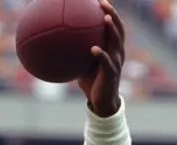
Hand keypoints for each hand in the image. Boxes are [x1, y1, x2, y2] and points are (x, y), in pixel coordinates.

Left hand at [76, 0, 125, 116]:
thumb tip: (57, 42)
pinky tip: (93, 49)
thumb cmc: (91, 83)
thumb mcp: (82, 64)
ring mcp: (116, 63)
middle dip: (112, 14)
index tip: (100, 1)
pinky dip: (101, 54)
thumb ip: (76, 52)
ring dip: (112, 29)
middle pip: (119, 29)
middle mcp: (117, 53)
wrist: (101, 103)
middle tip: (103, 3)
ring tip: (105, 19)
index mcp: (113, 49)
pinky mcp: (111, 74)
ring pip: (116, 42)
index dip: (110, 12)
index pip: (114, 26)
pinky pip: (107, 62)